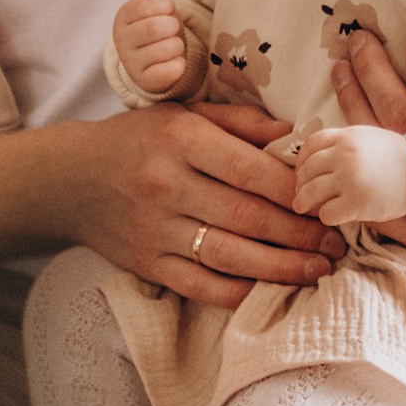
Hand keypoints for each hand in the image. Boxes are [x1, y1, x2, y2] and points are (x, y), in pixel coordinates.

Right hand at [54, 101, 335, 305]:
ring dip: (281, 267)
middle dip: (299, 233)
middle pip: (247, 217)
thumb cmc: (138, 140)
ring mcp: (155, 230)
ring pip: (229, 256)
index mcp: (180, 139)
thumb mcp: (184, 113)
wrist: (69, 180)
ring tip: (319, 270)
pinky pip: (202, 285)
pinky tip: (272, 292)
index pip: (251, 170)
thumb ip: (241, 122)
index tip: (327, 200)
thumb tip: (298, 139)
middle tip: (336, 242)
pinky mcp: (147, 265)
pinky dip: (240, 293)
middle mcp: (166, 185)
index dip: (296, 190)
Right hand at [112, 0, 191, 99]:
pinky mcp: (145, 82)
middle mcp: (122, 41)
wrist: (152, 64)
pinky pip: (170, 70)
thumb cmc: (157, 30)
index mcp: (122, 18)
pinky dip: (179, 64)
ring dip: (177, 45)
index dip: (163, 5)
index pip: (142, 5)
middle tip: (172, 29)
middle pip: (154, 28)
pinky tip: (174, 63)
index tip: (168, 9)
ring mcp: (132, 63)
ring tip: (173, 46)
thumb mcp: (158, 10)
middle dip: (172, 25)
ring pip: (166, 49)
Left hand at [291, 122, 405, 225]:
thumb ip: (342, 143)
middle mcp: (346, 155)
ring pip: (311, 192)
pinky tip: (333, 215)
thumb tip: (314, 158)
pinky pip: (327, 213)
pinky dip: (326, 216)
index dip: (301, 160)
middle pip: (307, 170)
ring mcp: (350, 179)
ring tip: (303, 207)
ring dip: (305, 201)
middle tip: (300, 193)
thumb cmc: (396, 159)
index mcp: (347, 137)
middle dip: (300, 183)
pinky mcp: (357, 203)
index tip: (301, 171)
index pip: (310, 145)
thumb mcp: (368, 138)